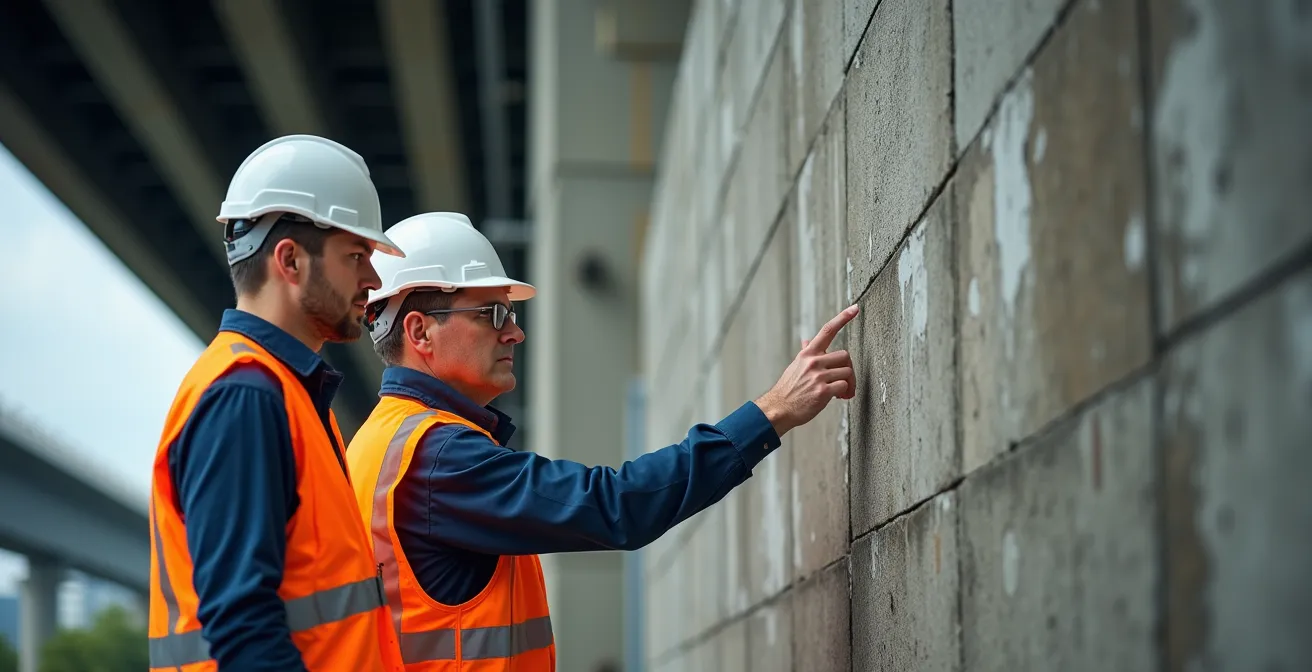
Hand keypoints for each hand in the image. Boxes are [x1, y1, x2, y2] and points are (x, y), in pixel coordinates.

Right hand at [754, 304, 858, 435]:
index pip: (827, 330)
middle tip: (844, 380)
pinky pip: (844, 386)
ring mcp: (818, 376)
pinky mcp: (823, 391)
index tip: (855, 308)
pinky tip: (838, 397)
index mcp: (808, 353)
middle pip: (845, 356)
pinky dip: (845, 393)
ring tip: (841, 392)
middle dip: (847, 369)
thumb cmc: (789, 388)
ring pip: (847, 372)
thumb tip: (807, 340)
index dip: (843, 318)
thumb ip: (806, 353)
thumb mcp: (795, 366)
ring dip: (848, 383)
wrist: (779, 408)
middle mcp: (813, 362)